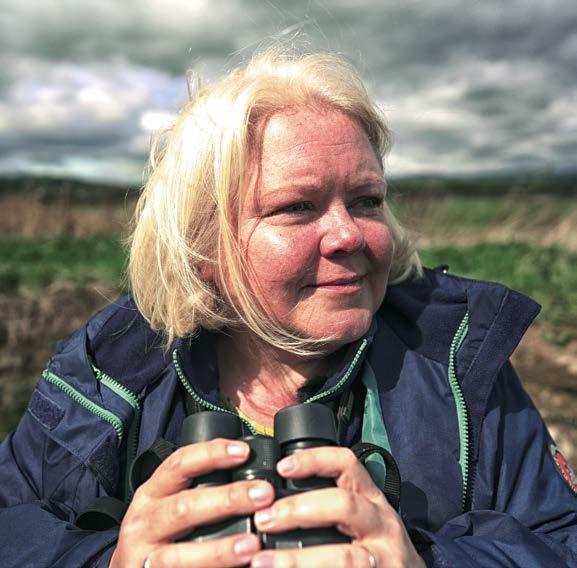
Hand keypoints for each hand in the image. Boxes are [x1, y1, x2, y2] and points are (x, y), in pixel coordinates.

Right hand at [109, 438, 274, 567]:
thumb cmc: (160, 533)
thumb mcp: (168, 504)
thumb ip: (199, 489)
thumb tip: (251, 474)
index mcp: (152, 493)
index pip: (179, 464)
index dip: (212, 454)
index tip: (243, 451)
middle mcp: (143, 523)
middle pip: (185, 507)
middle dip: (227, 499)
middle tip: (263, 495)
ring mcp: (144, 559)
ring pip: (180, 555)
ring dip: (220, 550)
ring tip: (252, 545)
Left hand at [250, 447, 424, 567]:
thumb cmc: (376, 545)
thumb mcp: (361, 517)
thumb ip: (329, 504)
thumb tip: (272, 501)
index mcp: (370, 498)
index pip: (347, 463)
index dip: (314, 459)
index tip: (282, 467)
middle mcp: (381, 523)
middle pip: (343, 505)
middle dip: (299, 509)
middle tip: (265, 518)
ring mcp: (384, 558)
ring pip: (344, 556)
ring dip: (299, 559)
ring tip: (265, 562)